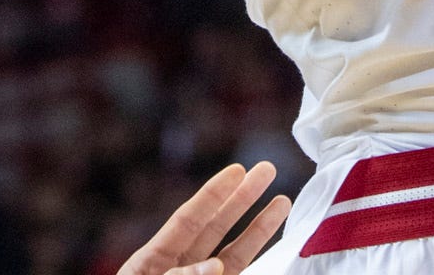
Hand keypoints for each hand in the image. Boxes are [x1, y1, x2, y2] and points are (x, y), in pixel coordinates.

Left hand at [117, 161, 291, 274]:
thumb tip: (218, 266)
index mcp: (151, 262)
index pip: (188, 220)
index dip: (214, 195)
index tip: (239, 170)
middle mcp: (178, 270)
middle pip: (214, 228)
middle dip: (242, 200)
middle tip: (269, 168)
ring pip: (232, 253)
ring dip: (258, 229)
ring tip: (282, 202)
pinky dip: (256, 261)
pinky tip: (276, 247)